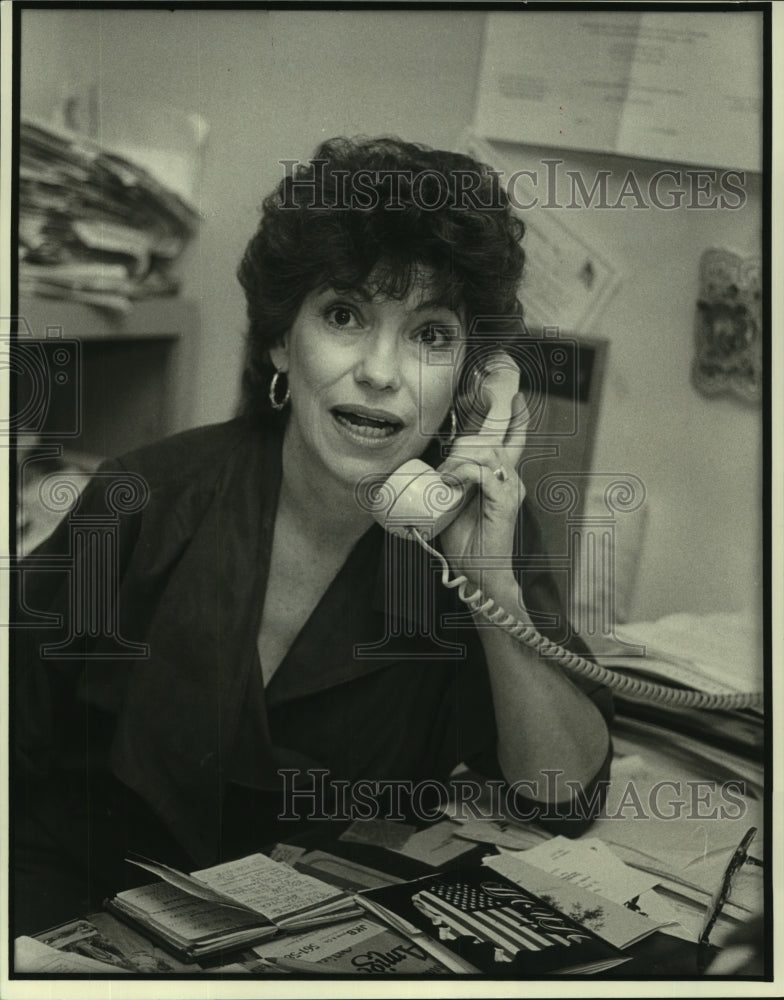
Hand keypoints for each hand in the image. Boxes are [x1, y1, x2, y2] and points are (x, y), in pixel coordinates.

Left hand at [437, 382, 529, 595]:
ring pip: (486, 451)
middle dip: (470, 435)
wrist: (479, 574)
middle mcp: (511, 478)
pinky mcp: (505, 501)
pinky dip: (461, 473)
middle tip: (451, 452)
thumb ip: (450, 481)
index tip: (510, 393)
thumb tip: (430, 466)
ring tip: (444, 476)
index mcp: (502, 477)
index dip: (513, 414)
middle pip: (496, 437)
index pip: (513, 437)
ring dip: (458, 458)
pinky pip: (482, 473)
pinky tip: (449, 483)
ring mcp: (510, 488)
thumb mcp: (453, 502)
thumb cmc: (466, 542)